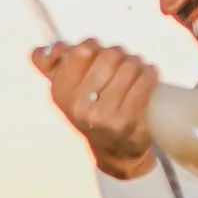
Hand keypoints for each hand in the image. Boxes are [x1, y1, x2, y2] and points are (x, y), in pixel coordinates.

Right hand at [36, 39, 157, 176]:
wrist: (115, 151)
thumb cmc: (92, 111)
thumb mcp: (66, 89)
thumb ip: (48, 65)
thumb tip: (47, 50)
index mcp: (60, 92)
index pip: (81, 50)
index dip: (93, 47)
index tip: (98, 54)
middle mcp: (78, 105)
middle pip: (109, 54)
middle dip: (119, 54)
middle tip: (122, 64)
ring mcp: (103, 114)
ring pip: (129, 64)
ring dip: (137, 63)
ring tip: (137, 71)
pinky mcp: (127, 120)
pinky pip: (144, 80)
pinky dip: (150, 73)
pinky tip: (149, 75)